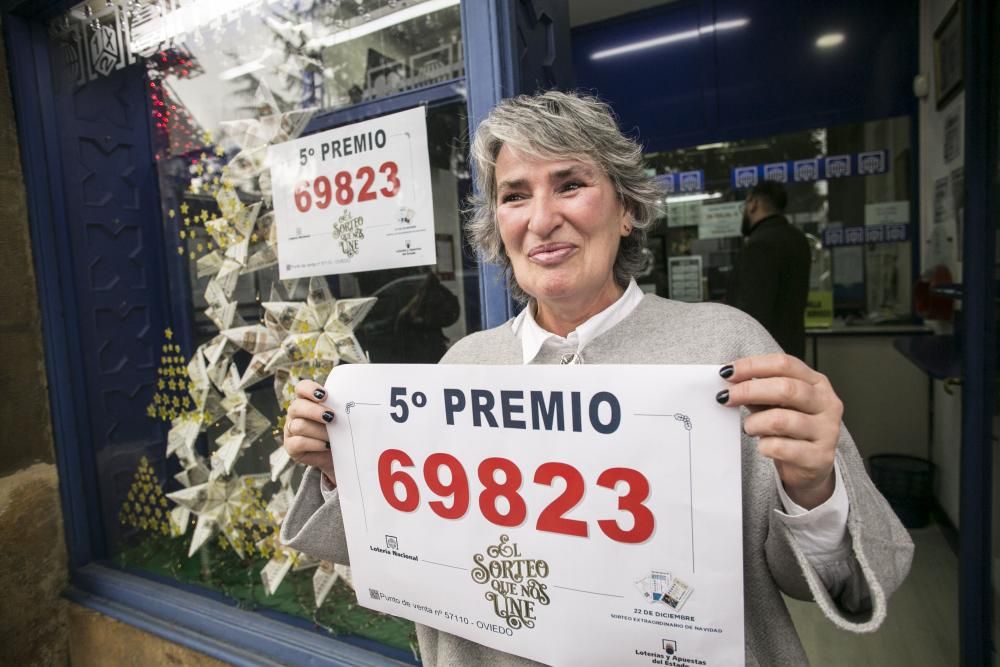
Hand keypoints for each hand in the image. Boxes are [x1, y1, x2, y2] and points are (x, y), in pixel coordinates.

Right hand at [284, 379, 336, 483]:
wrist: (341, 454)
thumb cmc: (342, 430)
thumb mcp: (344, 416)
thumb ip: (344, 406)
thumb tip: (360, 398)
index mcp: (307, 400)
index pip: (301, 388)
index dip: (310, 389)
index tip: (325, 395)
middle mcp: (296, 413)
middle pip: (297, 406)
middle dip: (314, 411)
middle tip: (331, 417)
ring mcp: (291, 430)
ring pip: (298, 425)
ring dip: (319, 431)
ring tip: (333, 437)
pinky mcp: (291, 447)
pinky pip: (298, 442)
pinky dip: (314, 444)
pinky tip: (326, 445)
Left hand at [716, 354, 843, 509]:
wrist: (810, 466)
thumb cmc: (791, 430)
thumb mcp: (776, 404)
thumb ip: (758, 390)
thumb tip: (730, 380)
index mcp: (817, 382)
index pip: (785, 364)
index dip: (753, 365)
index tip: (728, 372)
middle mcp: (827, 403)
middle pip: (786, 389)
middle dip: (749, 391)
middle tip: (726, 397)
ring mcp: (827, 431)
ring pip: (781, 420)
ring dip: (755, 422)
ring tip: (749, 427)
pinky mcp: (819, 457)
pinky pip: (781, 448)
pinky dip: (764, 446)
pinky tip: (763, 446)